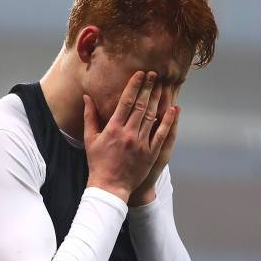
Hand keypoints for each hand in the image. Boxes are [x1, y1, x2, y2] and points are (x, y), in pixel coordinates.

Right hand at [83, 71, 176, 202]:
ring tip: (162, 87)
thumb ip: (90, 116)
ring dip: (158, 100)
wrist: (109, 186)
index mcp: (113, 129)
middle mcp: (129, 134)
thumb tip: (87, 97)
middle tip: (155, 74)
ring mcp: (141, 144)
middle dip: (148, 88)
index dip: (134, 86)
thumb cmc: (98, 162)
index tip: (140, 74)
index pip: (126, 102)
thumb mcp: (90, 138)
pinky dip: (168, 121)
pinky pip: (161, 134)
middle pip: (141, 106)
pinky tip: (173, 109)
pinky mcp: (150, 153)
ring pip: (152, 117)